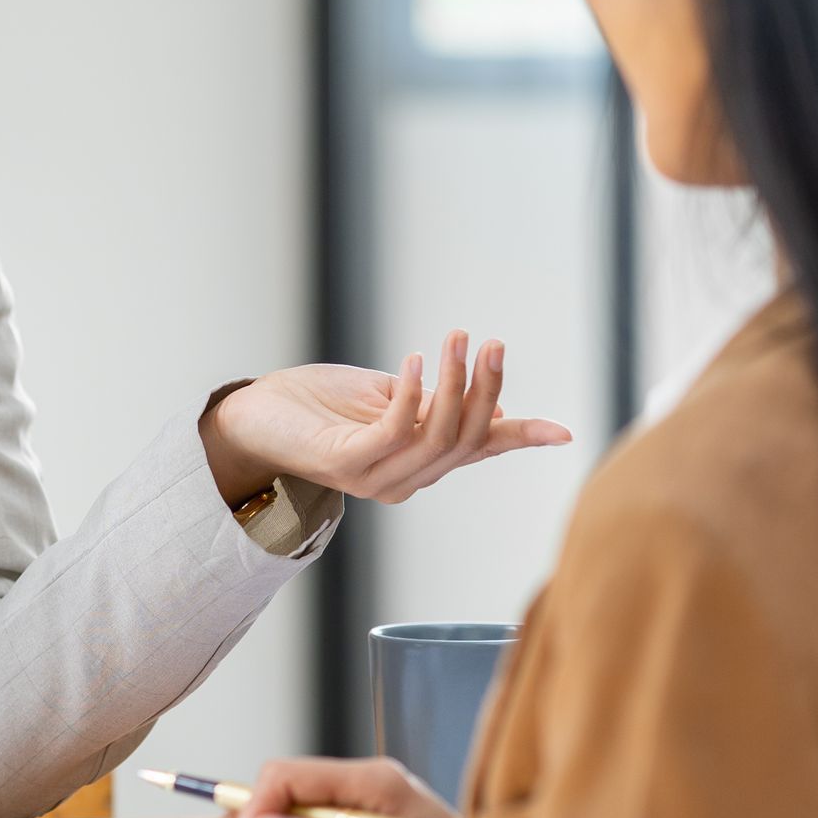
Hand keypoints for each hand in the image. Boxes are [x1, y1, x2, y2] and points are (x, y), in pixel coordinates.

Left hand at [203, 331, 570, 507]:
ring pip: (436, 436)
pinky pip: (392, 433)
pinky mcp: (345, 463)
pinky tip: (416, 361)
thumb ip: (432, 401)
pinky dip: (412, 396)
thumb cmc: (318, 404)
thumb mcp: (388, 396)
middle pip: (465, 439)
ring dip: (452, 384)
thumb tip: (492, 399)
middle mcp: (404, 479)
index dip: (521, 437)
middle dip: (484, 389)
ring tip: (457, 338)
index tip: (564, 432)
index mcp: (420, 464)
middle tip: (491, 343)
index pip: (480, 448)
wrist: (253, 417)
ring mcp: (375, 477)